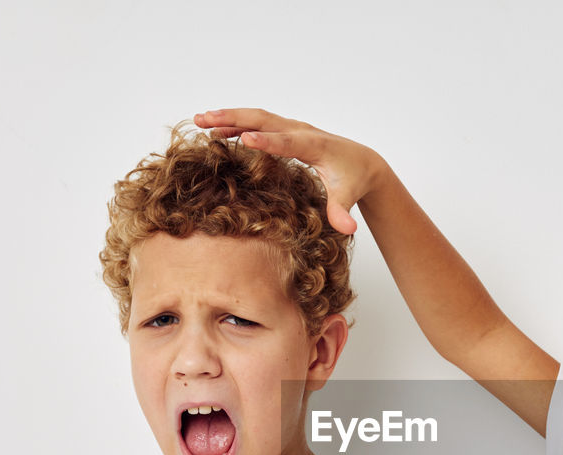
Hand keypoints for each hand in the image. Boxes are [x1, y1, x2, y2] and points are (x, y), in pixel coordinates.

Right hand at [195, 108, 385, 235]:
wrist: (363, 162)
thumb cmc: (353, 180)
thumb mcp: (348, 197)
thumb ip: (342, 213)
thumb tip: (348, 230)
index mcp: (315, 146)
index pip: (287, 142)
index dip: (267, 141)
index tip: (245, 139)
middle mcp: (301, 131)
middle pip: (264, 119)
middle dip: (233, 118)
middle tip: (204, 119)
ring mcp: (292, 128)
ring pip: (257, 117)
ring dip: (229, 117)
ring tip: (200, 119)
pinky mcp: (286, 131)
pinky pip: (258, 123)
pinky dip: (237, 123)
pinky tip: (216, 129)